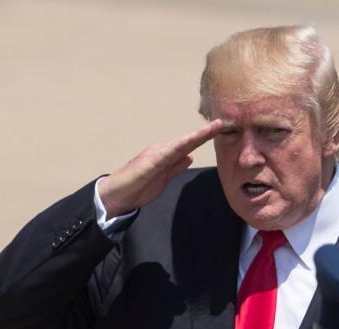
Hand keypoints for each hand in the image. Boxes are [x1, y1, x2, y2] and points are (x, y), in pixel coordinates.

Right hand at [98, 119, 223, 216]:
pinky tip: (189, 143)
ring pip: (180, 144)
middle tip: (222, 122)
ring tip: (212, 128)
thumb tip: (190, 156)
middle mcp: (162, 150)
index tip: (221, 130)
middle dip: (205, 132)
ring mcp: (155, 155)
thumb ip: (176, 166)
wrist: (116, 195)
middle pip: (188, 140)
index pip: (190, 144)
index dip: (205, 137)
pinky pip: (165, 154)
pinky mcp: (148, 164)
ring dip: (197, 136)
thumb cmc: (139, 186)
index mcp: (166, 154)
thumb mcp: (164, 177)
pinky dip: (178, 147)